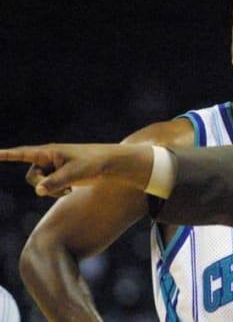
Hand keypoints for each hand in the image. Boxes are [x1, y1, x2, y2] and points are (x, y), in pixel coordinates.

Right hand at [0, 144, 153, 196]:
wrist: (110, 165)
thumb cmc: (94, 163)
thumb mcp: (75, 173)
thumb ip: (55, 182)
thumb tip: (37, 191)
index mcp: (49, 152)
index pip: (22, 153)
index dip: (6, 155)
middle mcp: (48, 158)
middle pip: (31, 177)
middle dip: (41, 186)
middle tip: (61, 189)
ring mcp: (53, 168)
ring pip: (39, 185)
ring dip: (51, 191)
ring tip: (69, 190)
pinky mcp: (59, 176)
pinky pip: (48, 188)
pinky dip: (56, 192)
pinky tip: (70, 190)